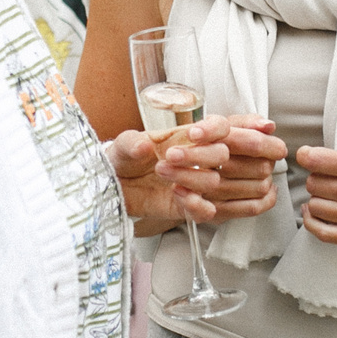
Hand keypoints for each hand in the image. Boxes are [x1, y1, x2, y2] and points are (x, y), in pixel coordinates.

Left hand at [110, 116, 280, 229]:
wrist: (114, 187)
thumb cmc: (123, 159)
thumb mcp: (122, 145)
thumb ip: (130, 143)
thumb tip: (142, 145)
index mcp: (190, 136)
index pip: (220, 127)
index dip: (214, 129)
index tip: (194, 134)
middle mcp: (200, 158)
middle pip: (222, 154)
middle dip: (200, 155)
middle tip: (171, 156)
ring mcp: (198, 183)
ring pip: (215, 182)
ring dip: (192, 178)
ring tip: (163, 172)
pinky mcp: (191, 207)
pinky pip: (208, 211)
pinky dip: (196, 205)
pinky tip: (177, 194)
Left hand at [295, 112, 336, 248]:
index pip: (321, 160)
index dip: (306, 156)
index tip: (306, 156)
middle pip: (315, 184)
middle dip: (314, 178)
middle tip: (322, 177)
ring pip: (316, 206)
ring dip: (315, 199)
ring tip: (324, 195)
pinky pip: (323, 232)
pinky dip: (312, 222)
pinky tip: (315, 212)